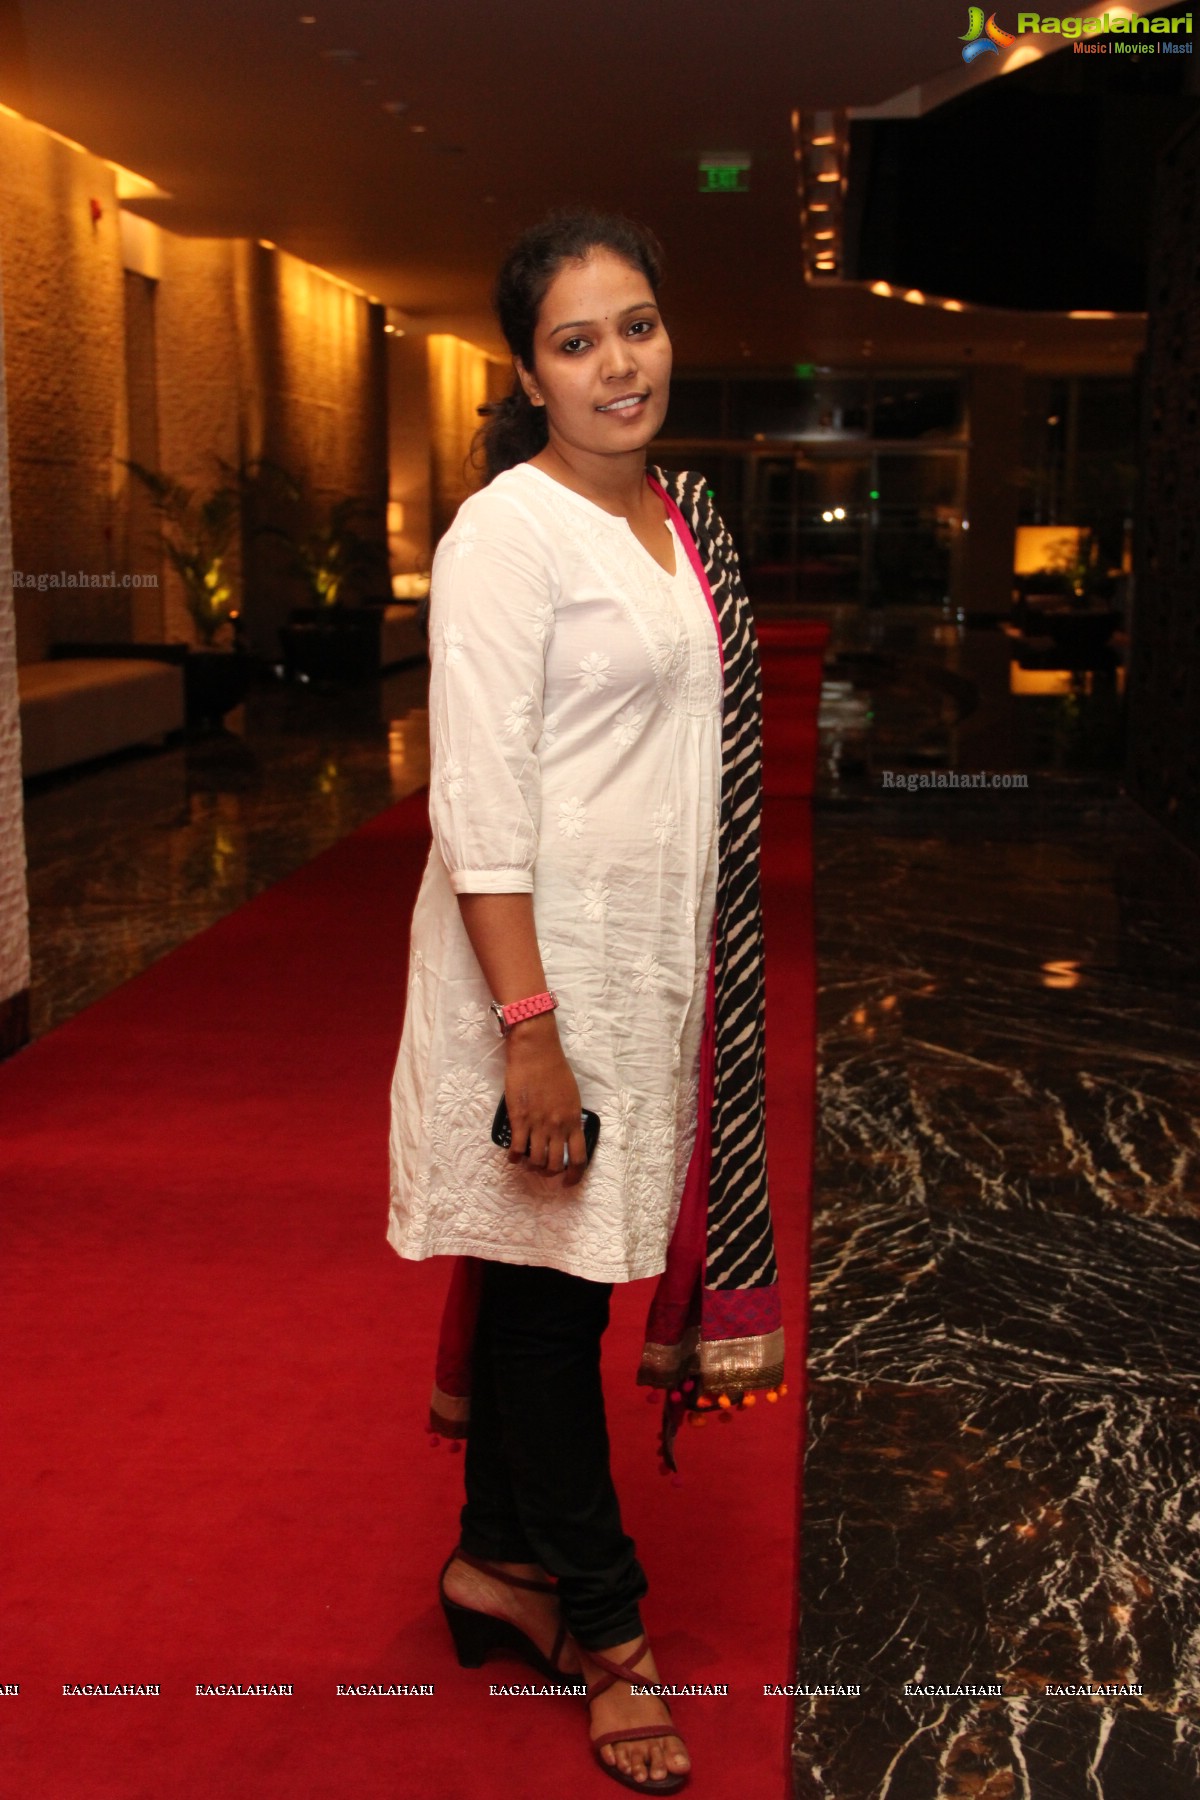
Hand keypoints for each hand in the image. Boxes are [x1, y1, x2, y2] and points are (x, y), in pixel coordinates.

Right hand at [504, 1015, 588, 1187]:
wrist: (535, 1052)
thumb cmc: (554, 1069)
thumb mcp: (572, 1095)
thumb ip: (570, 1117)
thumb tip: (566, 1133)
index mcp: (573, 1120)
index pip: (579, 1158)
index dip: (574, 1176)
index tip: (568, 1182)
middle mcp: (557, 1126)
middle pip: (555, 1164)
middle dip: (548, 1173)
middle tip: (542, 1169)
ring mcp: (538, 1124)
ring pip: (535, 1161)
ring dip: (531, 1166)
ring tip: (526, 1161)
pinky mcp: (519, 1119)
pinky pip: (516, 1148)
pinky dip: (514, 1157)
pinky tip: (513, 1156)